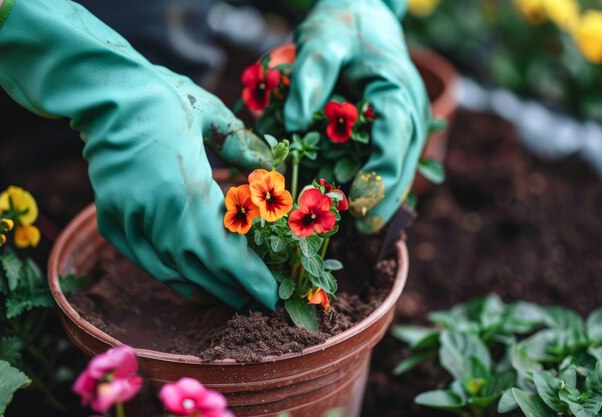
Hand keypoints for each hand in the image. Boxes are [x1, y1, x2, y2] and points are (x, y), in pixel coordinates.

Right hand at [0, 0, 277, 308]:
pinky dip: (169, 277)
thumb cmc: (165, 99)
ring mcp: (131, 218)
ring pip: (173, 269)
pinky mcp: (112, 218)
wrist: (106, 92)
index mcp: (188, 189)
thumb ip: (242, 147)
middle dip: (233, 288)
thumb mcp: (212, 115)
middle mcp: (158, 213)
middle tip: (257, 300)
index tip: (270, 295)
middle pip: (203, 267)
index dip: (250, 278)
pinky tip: (188, 286)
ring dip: (205, 287)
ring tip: (230, 297)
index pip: (226, 250)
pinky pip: (144, 260)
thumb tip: (269, 168)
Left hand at [284, 0, 430, 233]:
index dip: (379, 176)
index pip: (396, 141)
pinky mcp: (393, 131)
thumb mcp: (323, 39)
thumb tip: (295, 122)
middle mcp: (410, 112)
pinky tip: (354, 208)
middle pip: (403, 165)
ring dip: (380, 200)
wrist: (363, 14)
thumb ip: (311, 74)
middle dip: (383, 200)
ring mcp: (405, 125)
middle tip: (361, 231)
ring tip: (358, 230)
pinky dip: (372, 186)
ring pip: (399, 171)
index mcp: (398, 92)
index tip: (358, 203)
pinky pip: (387, 165)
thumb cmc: (343, 24)